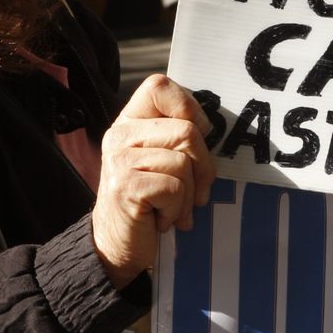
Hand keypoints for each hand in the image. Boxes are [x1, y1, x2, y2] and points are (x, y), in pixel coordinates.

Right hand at [92, 74, 216, 286]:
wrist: (119, 246)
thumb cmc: (151, 203)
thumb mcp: (163, 161)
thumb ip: (179, 138)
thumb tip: (213, 128)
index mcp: (130, 121)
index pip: (160, 86)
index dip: (189, 107)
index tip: (198, 136)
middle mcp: (120, 135)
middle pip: (187, 131)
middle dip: (203, 167)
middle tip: (196, 192)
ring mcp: (119, 160)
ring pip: (184, 163)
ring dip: (189, 195)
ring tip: (173, 208)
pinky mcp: (124, 187)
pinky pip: (174, 189)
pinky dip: (177, 210)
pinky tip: (162, 219)